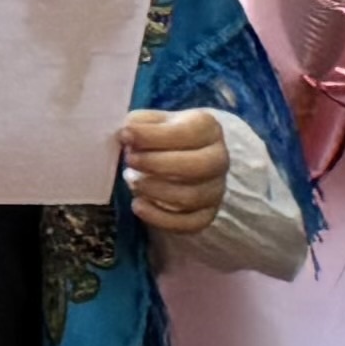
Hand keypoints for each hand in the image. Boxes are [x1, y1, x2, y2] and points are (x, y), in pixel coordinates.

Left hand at [116, 108, 232, 236]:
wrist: (183, 158)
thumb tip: (127, 133)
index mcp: (208, 129)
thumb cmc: (165, 138)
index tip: (125, 136)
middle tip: (129, 161)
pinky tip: (138, 206)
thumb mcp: (154, 122)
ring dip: (155, 190)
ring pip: (191, 196)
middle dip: (158, 164)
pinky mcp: (207, 214)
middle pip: (198, 166)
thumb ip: (140, 123)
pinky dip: (160, 218)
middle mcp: (219, 159)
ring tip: (132, 182)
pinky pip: (189, 223)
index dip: (154, 136)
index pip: (189, 132)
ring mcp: (216, 190)